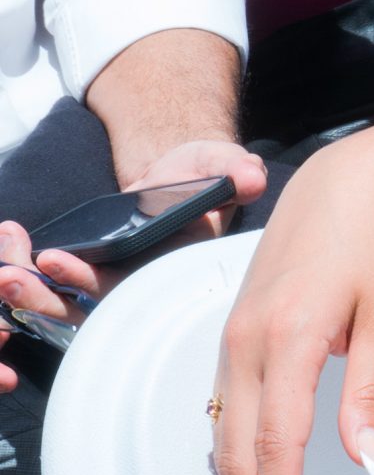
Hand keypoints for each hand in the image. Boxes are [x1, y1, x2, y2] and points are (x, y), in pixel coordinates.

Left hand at [0, 141, 263, 388]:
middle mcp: (140, 284)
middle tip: (8, 276)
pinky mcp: (87, 272)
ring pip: (62, 306)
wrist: (178, 171)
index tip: (56, 262)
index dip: (91, 285)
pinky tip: (10, 237)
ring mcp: (111, 282)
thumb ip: (234, 171)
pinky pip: (49, 285)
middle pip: (86, 311)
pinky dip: (24, 268)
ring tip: (3, 265)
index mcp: (172, 267)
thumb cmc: (203, 172)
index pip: (131, 290)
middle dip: (43, 299)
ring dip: (27, 292)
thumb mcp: (221, 163)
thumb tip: (249, 178)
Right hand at [211, 140, 373, 474]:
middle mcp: (244, 347)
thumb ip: (371, 394)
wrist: (344, 185)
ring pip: (225, 441)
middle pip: (240, 456)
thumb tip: (368, 464)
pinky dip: (235, 461)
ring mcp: (230, 344)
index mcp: (285, 340)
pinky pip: (223, 415)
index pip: (278, 447)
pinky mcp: (231, 341)